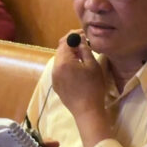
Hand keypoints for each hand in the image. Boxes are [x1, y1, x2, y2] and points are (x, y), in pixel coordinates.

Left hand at [51, 30, 111, 146]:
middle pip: (60, 50)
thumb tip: (80, 40)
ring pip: (59, 60)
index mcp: (64, 61)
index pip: (65, 41)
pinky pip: (59, 69)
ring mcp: (54, 77)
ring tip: (81, 56)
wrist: (87, 111)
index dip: (74, 36)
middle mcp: (55, 67)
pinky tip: (76, 68)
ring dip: (69, 55)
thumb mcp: (92, 65)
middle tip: (84, 43)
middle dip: (71, 44)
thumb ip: (85, 50)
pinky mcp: (56, 85)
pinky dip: (66, 64)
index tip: (84, 35)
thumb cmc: (93, 87)